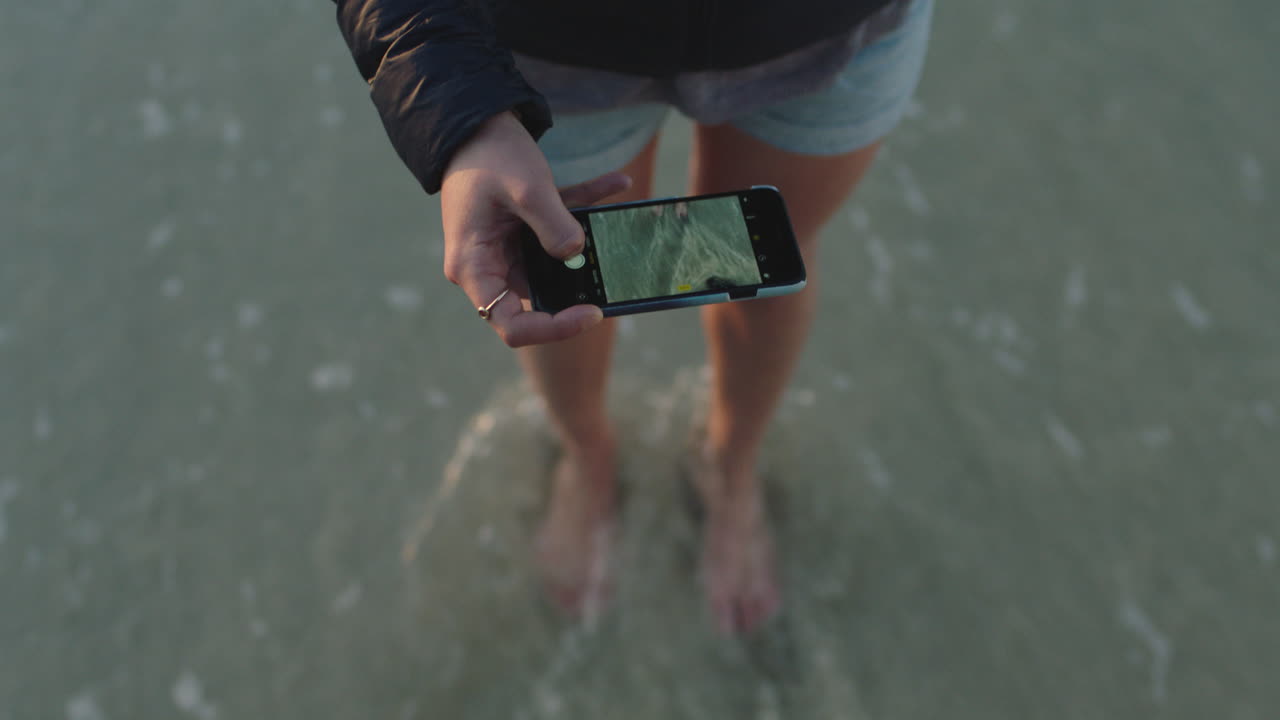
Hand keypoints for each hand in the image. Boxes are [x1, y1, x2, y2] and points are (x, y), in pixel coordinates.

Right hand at [440, 111, 631, 346]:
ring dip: (586, 243)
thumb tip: (576, 253)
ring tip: (619, 219)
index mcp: (474, 266)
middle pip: (537, 301)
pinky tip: (618, 183)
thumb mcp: (526, 188)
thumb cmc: (488, 153)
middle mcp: (488, 266)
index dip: (553, 329)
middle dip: (577, 289)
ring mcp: (506, 249)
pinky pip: (557, 231)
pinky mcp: (522, 230)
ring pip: (554, 265)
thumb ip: (554, 224)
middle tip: (613, 278)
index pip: (511, 325)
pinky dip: (584, 210)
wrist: (474, 118)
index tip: (591, 312)